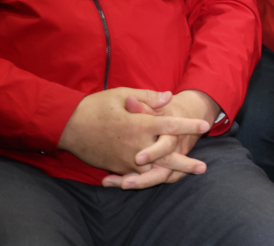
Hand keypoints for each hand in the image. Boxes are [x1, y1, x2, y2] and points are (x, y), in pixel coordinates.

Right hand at [56, 88, 209, 180]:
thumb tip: (168, 96)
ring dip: (170, 174)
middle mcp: (135, 145)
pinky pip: (137, 176)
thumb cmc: (96, 107)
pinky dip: (150, 179)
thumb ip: (148, 97)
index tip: (205, 125)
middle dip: (185, 163)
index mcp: (139, 124)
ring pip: (152, 172)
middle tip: (203, 168)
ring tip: (186, 176)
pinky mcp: (117, 167)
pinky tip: (163, 179)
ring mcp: (126, 159)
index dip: (189, 125)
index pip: (169, 125)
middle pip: (166, 156)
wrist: (68, 127)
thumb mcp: (121, 95)